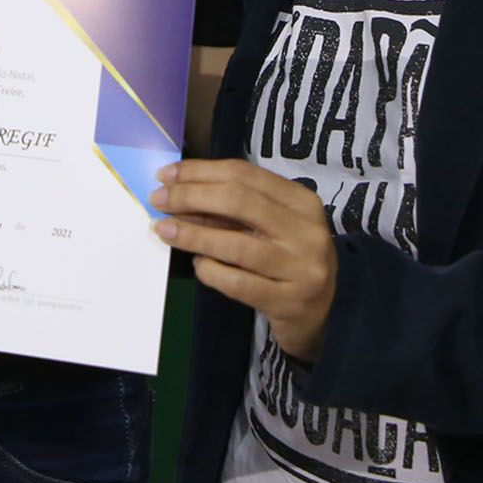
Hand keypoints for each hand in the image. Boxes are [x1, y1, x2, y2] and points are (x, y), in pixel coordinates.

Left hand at [149, 158, 337, 360]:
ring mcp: (300, 268)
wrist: (325, 312)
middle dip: (190, 196)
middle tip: (158, 199)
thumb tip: (177, 190)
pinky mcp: (288, 301)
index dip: (199, 171)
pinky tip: (198, 264)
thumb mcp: (270, 225)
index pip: (244, 174)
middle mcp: (305, 231)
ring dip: (192, 234)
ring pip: (234, 244)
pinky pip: (236, 282)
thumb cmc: (288, 257)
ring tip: (164, 230)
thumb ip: (232, 208)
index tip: (165, 174)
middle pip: (238, 202)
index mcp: (302, 201)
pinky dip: (210, 270)